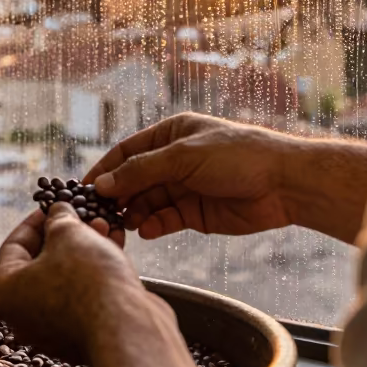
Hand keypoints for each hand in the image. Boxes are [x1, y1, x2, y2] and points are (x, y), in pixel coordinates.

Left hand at [0, 203, 156, 362]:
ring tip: (103, 226)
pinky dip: (96, 271)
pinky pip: (84, 295)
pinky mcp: (84, 334)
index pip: (13, 246)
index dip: (34, 221)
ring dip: (84, 249)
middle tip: (81, 215)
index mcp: (7, 294)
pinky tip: (114, 246)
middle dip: (64, 234)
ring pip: (66, 277)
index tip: (51, 206)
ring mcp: (55, 329)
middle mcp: (25, 316)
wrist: (127, 330)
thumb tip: (58, 212)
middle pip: (41, 263)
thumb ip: (59, 219)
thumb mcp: (69, 234)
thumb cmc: (88, 281)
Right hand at [85, 113, 300, 239]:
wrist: (284, 184)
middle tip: (99, 214)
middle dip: (117, 197)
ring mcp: (184, 188)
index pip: (126, 152)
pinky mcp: (195, 213)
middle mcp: (174, 161)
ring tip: (122, 226)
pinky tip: (146, 230)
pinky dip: (153, 226)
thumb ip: (140, 172)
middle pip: (134, 180)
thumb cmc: (238, 155)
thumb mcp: (183, 157)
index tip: (82, 189)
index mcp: (171, 136)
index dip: (104, 170)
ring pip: (147, 202)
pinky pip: (165, 220)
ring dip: (133, 213)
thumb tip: (101, 185)